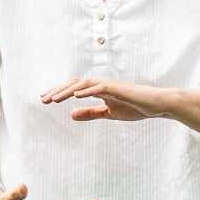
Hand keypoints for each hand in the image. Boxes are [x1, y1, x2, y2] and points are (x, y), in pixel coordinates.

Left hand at [40, 77, 168, 121]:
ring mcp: (109, 85)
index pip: (74, 88)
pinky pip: (99, 88)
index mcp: (98, 90)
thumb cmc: (135, 107)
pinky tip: (75, 96)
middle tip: (43, 99)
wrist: (156, 105)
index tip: (46, 99)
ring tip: (54, 99)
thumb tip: (71, 115)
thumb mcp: (108, 113)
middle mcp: (101, 84)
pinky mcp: (118, 89)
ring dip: (67, 91)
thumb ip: (90, 113)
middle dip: (58, 91)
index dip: (59, 93)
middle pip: (74, 84)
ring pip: (83, 84)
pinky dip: (87, 91)